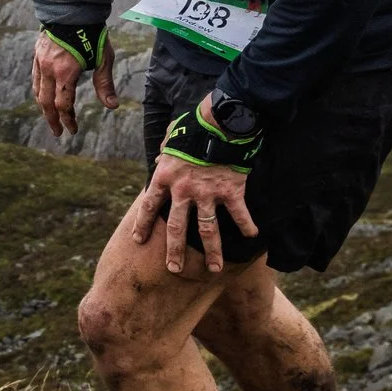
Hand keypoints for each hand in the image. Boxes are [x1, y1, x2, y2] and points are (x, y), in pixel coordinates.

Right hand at [32, 27, 117, 136]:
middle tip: (57, 132)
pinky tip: (43, 95)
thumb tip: (112, 106)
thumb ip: (105, 84)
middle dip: (52, 119)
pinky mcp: (37, 54)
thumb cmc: (92, 34)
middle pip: (46, 103)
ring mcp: (40, 62)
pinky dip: (38, 92)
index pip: (63, 104)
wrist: (72, 9)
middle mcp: (49, 69)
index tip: (73, 130)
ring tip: (50, 117)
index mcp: (66, 73)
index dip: (68, 120)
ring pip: (37, 91)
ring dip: (43, 108)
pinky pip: (35, 79)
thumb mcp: (103, 59)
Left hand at [132, 95, 260, 273]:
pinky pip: (239, 213)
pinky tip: (253, 236)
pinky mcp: (230, 191)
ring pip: (208, 229)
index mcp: (165, 177)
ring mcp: (208, 193)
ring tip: (214, 268)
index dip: (143, 224)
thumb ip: (165, 153)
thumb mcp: (170, 138)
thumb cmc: (192, 126)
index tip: (139, 240)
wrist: (219, 121)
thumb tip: (160, 157)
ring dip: (212, 251)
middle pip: (176, 227)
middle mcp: (184, 190)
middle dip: (174, 251)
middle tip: (174, 269)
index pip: (149, 205)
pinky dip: (247, 225)